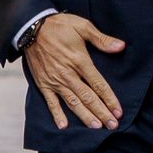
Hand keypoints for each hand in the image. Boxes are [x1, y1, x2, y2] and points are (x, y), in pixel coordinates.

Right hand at [24, 13, 124, 130]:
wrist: (32, 27)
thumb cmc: (60, 25)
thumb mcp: (83, 26)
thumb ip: (101, 39)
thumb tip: (121, 46)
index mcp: (80, 60)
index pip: (98, 84)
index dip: (109, 99)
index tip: (118, 111)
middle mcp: (68, 74)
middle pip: (88, 97)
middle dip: (102, 112)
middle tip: (113, 125)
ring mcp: (55, 80)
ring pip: (72, 102)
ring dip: (85, 116)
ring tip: (96, 127)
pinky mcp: (43, 83)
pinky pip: (51, 102)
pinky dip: (57, 114)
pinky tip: (64, 126)